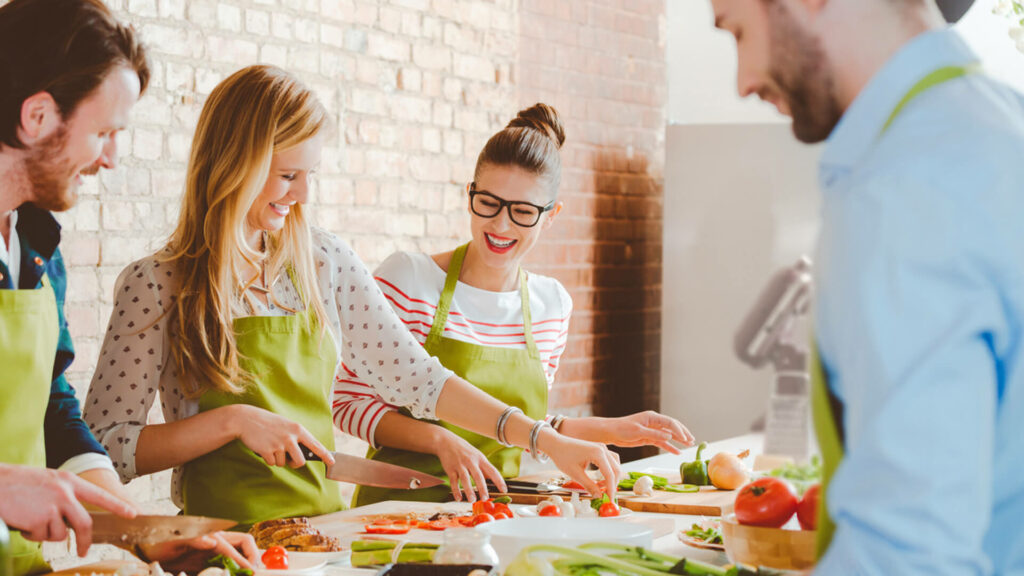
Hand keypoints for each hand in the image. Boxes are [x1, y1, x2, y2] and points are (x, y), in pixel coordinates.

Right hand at [0, 464, 136, 556]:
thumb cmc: (18, 483)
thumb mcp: (47, 482)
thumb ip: (63, 496)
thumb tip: (73, 519)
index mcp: (68, 481)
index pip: (99, 495)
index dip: (116, 505)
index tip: (132, 513)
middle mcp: (64, 492)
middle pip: (84, 523)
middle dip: (85, 541)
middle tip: (84, 551)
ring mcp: (52, 506)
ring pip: (59, 534)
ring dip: (45, 533)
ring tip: (31, 519)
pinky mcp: (38, 520)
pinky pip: (40, 537)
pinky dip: (31, 535)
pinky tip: (22, 521)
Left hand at [139, 531, 258, 572]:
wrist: (145, 543)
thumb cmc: (157, 540)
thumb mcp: (173, 540)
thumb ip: (194, 539)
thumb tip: (212, 541)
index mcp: (210, 535)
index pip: (235, 547)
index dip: (245, 560)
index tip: (253, 572)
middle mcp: (215, 541)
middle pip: (244, 545)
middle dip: (252, 557)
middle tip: (254, 573)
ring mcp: (211, 550)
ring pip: (238, 553)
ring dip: (245, 564)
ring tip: (248, 575)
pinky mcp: (206, 559)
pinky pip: (226, 563)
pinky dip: (233, 569)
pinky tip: (232, 575)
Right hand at [230, 405, 334, 467]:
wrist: (246, 419)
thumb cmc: (268, 423)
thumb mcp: (286, 425)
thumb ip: (295, 437)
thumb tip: (302, 454)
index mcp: (298, 429)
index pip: (315, 445)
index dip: (325, 455)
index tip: (332, 462)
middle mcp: (291, 437)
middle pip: (300, 461)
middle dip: (294, 464)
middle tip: (288, 459)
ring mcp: (279, 444)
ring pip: (283, 463)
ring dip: (277, 459)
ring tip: (271, 445)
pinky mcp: (267, 451)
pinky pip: (272, 463)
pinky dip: (267, 458)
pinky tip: (263, 447)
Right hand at [433, 429, 505, 502]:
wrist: (446, 441)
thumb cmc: (464, 450)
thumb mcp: (476, 455)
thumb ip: (483, 467)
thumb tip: (493, 479)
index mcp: (480, 458)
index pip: (492, 471)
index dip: (499, 481)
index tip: (504, 490)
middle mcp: (471, 461)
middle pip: (478, 476)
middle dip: (482, 488)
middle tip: (485, 498)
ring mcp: (460, 465)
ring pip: (465, 478)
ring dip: (469, 490)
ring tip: (472, 500)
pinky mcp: (450, 468)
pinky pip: (453, 481)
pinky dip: (456, 490)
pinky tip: (459, 498)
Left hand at [540, 433, 621, 498]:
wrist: (556, 444)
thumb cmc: (562, 456)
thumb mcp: (575, 474)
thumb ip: (589, 485)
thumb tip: (599, 496)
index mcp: (598, 453)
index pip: (610, 474)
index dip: (611, 489)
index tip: (610, 499)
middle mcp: (602, 449)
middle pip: (616, 469)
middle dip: (612, 484)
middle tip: (606, 495)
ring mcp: (601, 447)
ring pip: (615, 465)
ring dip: (611, 477)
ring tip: (601, 487)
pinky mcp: (599, 449)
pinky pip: (609, 461)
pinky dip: (608, 471)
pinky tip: (600, 478)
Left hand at [595, 411, 694, 453]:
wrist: (611, 433)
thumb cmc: (622, 429)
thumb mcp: (638, 432)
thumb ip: (654, 434)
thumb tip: (670, 436)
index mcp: (652, 417)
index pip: (670, 422)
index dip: (679, 430)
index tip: (685, 438)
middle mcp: (654, 422)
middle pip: (672, 427)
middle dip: (682, 433)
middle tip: (692, 440)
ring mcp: (652, 430)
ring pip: (669, 436)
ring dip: (678, 440)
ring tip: (689, 445)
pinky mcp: (648, 438)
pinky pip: (662, 443)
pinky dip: (670, 447)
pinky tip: (677, 452)